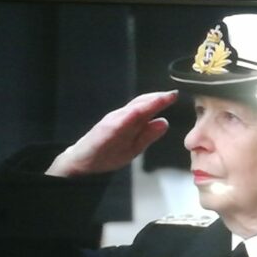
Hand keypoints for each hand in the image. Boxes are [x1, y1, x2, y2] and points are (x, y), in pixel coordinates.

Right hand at [46, 90, 178, 176]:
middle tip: (172, 94)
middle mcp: (121, 119)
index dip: (160, 101)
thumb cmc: (106, 152)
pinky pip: (116, 125)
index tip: (174, 95)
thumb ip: (148, 135)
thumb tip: (164, 122)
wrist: (81, 163)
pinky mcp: (103, 133)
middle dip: (155, 99)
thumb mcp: (134, 146)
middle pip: (140, 105)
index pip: (146, 108)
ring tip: (159, 99)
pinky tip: (136, 113)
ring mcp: (111, 124)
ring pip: (130, 112)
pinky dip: (126, 118)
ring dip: (145, 104)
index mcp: (129, 123)